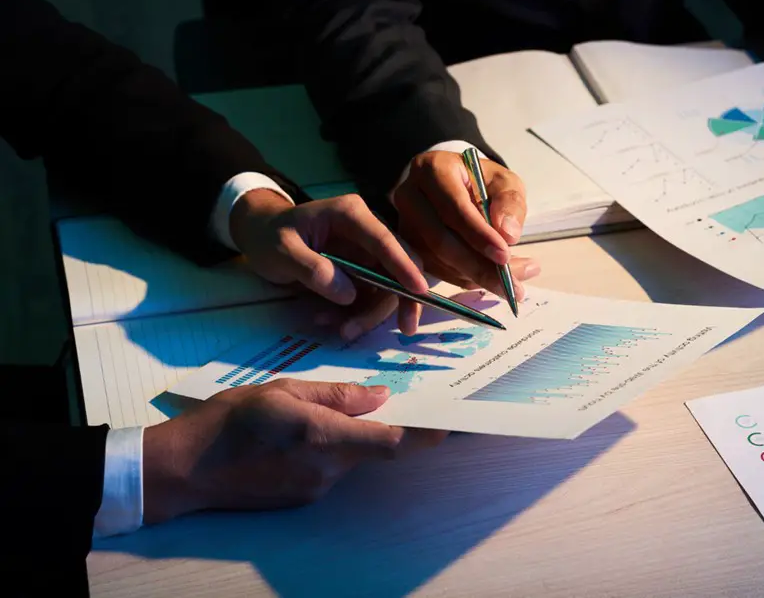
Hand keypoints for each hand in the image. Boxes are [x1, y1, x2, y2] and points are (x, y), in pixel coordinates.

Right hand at [142, 379, 447, 523]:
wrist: (185, 470)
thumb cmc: (230, 421)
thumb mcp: (283, 390)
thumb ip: (335, 395)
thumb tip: (379, 397)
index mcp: (323, 438)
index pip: (391, 442)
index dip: (426, 434)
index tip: (452, 424)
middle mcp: (326, 470)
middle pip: (373, 449)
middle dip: (384, 426)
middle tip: (391, 396)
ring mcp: (314, 489)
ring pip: (351, 457)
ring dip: (351, 436)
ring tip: (324, 409)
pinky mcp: (301, 498)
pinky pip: (330, 469)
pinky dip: (330, 449)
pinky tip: (302, 432)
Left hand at [230, 190, 426, 337]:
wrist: (263, 235)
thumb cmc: (270, 236)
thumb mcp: (281, 251)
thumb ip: (313, 269)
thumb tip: (349, 294)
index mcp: (351, 215)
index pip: (384, 240)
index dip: (404, 266)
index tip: (419, 291)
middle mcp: (368, 231)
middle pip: (400, 265)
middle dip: (402, 299)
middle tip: (404, 330)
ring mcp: (367, 253)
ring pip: (389, 287)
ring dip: (371, 314)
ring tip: (340, 330)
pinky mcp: (363, 272)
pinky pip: (372, 298)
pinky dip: (358, 315)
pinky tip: (330, 321)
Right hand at [393, 150, 540, 296]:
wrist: (457, 185)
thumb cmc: (482, 182)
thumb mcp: (504, 182)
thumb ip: (510, 203)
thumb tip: (508, 235)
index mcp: (432, 170)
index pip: (453, 207)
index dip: (479, 234)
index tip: (505, 255)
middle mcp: (410, 197)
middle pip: (440, 240)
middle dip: (478, 267)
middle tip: (512, 286)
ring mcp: (403, 224)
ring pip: (436, 262)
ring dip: (474, 278)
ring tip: (511, 286)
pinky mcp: (405, 248)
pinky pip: (432, 272)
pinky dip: (460, 283)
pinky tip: (476, 289)